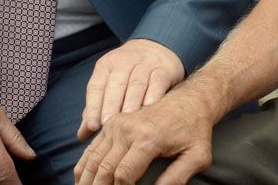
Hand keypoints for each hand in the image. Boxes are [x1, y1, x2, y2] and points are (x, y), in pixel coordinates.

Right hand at [74, 88, 214, 184]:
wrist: (190, 101)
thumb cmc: (195, 132)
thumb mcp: (197, 158)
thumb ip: (176, 179)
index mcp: (147, 139)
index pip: (123, 176)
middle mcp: (127, 130)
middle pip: (104, 170)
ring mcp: (117, 125)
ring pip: (93, 160)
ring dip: (86, 181)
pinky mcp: (113, 123)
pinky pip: (92, 148)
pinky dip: (83, 167)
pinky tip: (81, 181)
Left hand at [77, 38, 183, 140]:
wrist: (155, 48)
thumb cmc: (127, 74)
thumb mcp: (108, 84)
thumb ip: (96, 108)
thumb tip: (81, 135)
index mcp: (106, 66)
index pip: (96, 86)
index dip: (93, 106)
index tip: (92, 126)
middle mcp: (124, 62)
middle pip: (115, 84)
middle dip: (111, 105)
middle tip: (108, 125)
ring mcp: (145, 63)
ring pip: (136, 83)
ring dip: (131, 101)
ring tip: (128, 120)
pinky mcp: (163, 68)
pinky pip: (157, 80)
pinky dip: (154, 93)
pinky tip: (149, 106)